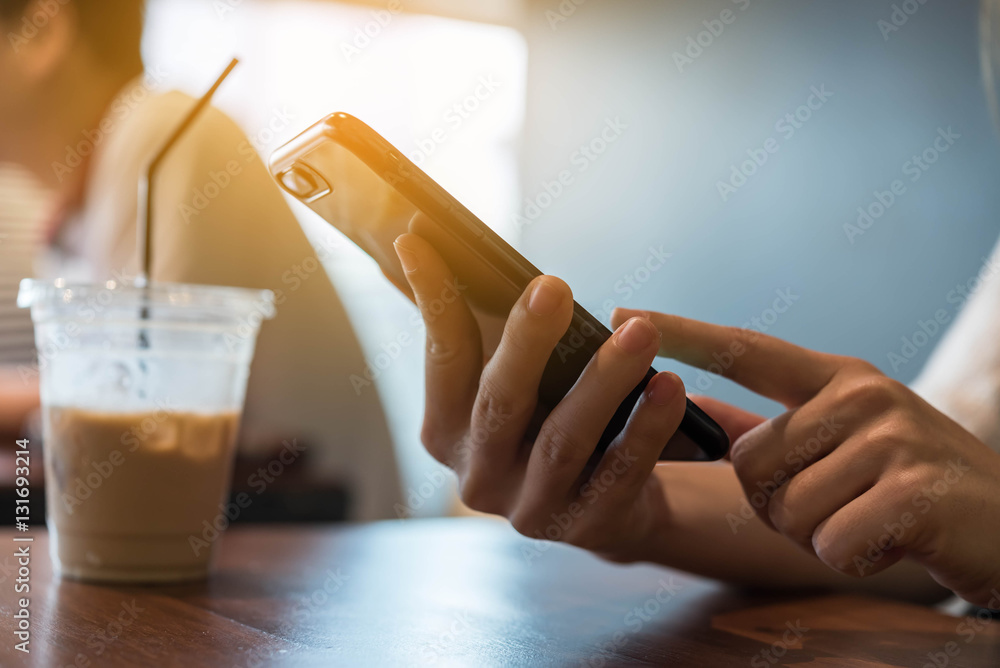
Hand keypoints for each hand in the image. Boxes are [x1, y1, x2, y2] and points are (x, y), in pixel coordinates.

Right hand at [394, 234, 687, 562]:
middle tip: (554, 285)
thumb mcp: (516, 377)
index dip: (435, 300)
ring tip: (639, 332)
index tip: (421, 239)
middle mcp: (477, 476)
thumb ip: (483, 326)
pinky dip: (646, 427)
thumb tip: (433, 244)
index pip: (442, 358)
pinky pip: (620, 473)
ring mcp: (531, 509)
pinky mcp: (588, 527)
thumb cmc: (550, 417)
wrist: (605, 500)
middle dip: (526, 342)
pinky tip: (669, 385)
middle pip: (499, 403)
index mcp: (447, 432)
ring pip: (564, 440)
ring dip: (603, 381)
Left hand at [614, 308, 999, 605]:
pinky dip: (852, 557)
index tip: (624, 314)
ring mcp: (892, 438)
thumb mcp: (844, 439)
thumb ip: (769, 426)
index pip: (745, 349)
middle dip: (779, 505)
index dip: (682, 332)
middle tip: (841, 502)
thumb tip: (692, 410)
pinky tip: (891, 539)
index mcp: (837, 378)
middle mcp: (862, 394)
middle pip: (751, 464)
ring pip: (787, 509)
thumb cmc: (909, 482)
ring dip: (819, 534)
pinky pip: (830, 541)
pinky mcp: (914, 491)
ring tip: (871, 517)